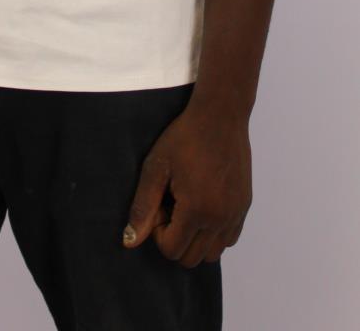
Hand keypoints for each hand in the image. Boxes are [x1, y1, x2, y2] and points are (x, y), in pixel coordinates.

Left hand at [122, 99, 251, 266]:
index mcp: (197, 210)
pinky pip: (229, 239)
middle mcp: (221, 218)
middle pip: (191, 258)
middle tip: (171, 204)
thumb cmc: (184, 137)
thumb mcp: (156, 168)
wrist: (220, 116)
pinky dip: (213, 233)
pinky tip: (203, 204)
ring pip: (212, 253)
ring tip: (186, 205)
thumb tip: (130, 242)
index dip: (158, 232)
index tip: (159, 204)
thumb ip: (143, 207)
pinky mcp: (244, 206)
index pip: (172, 250)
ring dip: (194, 239)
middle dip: (175, 238)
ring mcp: (236, 214)